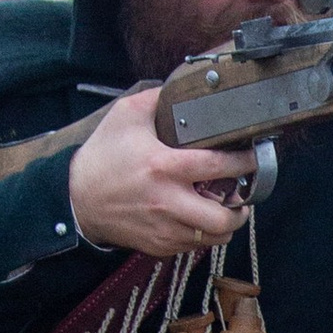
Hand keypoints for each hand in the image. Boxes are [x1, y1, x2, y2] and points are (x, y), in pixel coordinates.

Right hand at [68, 89, 254, 258]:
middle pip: (223, 218)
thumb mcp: (126, 115)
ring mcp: (163, 227)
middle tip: (244, 194)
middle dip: (242, 209)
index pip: (218, 166)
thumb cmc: (103, 155)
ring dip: (226, 224)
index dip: (244, 162)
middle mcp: (167, 201)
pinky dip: (203, 234)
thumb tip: (185, 85)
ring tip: (225, 207)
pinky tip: (199, 217)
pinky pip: (194, 246)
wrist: (76, 197)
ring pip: (213, 238)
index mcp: (163, 166)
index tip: (255, 157)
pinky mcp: (158, 245)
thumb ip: (158, 98)